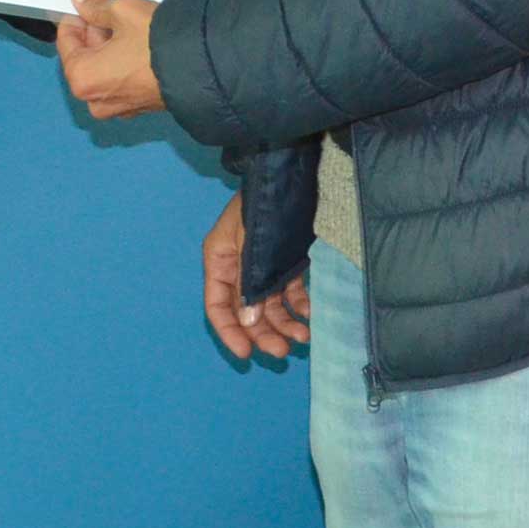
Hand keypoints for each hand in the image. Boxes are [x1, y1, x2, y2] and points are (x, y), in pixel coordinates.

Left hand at [56, 0, 165, 117]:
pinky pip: (122, 82)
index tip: (88, 3)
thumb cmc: (155, 40)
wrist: (202, 67)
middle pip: (84, 58)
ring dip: (111, 48)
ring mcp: (119, 109)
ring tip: (130, 26)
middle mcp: (95, 100)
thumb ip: (96, 6)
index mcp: (81, 78)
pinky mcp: (140, 109)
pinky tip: (141, 46)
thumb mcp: (123, 11)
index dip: (77, 17)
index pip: (66, 40)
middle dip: (95, 33)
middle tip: (113, 12)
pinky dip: (125, 65)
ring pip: (104, 71)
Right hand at [200, 192, 310, 358]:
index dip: (230, 332)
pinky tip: (311, 314)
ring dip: (285, 323)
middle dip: (264, 332)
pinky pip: (290, 292)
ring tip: (304, 337)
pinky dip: (299, 305)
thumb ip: (249, 284)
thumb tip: (249, 323)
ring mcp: (264, 266)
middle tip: (284, 351)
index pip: (218, 306)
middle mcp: (239, 267)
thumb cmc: (265, 205)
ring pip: (271, 305)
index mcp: (220, 260)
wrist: (293, 173)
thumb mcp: (250, 245)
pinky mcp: (287, 262)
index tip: (245, 354)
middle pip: (248, 311)